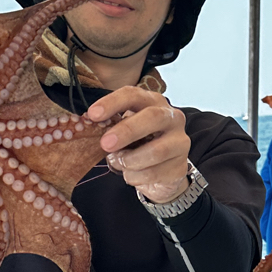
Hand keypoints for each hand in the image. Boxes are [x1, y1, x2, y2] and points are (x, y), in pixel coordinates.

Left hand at [87, 87, 191, 203]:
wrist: (161, 173)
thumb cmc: (138, 145)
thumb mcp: (123, 132)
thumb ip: (111, 127)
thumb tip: (90, 127)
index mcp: (153, 102)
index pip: (134, 95)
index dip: (112, 103)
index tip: (93, 114)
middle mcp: (171, 117)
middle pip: (152, 117)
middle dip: (126, 131)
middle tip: (105, 144)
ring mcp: (180, 141)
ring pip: (156, 150)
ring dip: (130, 160)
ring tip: (119, 163)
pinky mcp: (180, 165)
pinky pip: (155, 173)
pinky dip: (136, 177)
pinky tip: (131, 174)